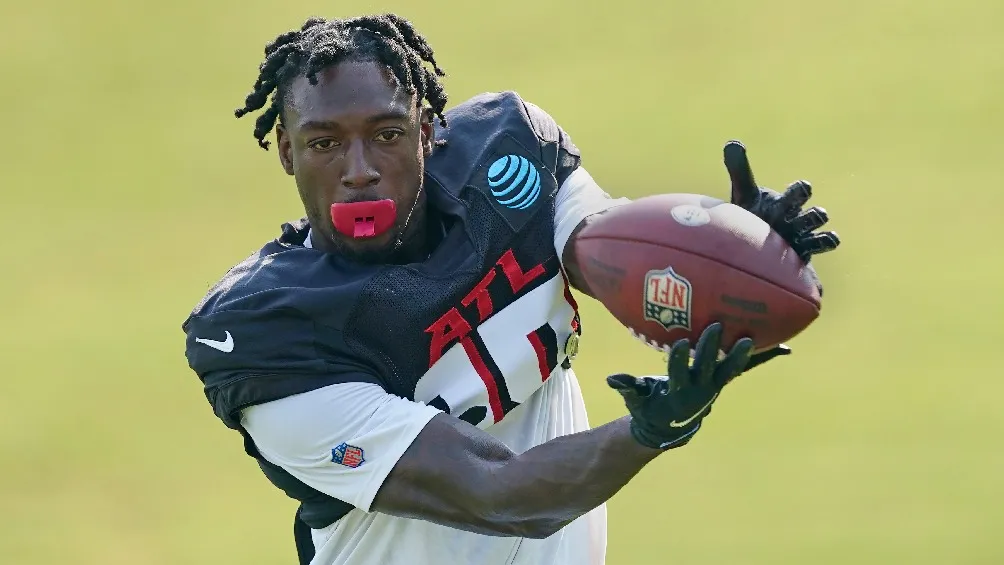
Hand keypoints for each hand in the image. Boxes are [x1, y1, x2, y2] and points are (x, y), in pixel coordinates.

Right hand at [607, 323, 753, 449]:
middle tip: (715, 325)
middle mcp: (699, 391)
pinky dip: (758, 359)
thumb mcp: (636, 402)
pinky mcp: (720, 382)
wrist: (670, 429)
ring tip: (749, 339)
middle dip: (710, 348)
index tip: (679, 342)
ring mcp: (713, 387)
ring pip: (728, 370)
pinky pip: (739, 370)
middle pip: (706, 367)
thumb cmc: (649, 410)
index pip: (678, 375)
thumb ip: (627, 389)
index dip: (678, 360)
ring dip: (739, 355)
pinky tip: (781, 348)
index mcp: (677, 394)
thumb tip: (612, 379)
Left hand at [723, 140, 837, 369]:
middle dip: (816, 215)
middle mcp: (798, 222)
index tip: (801, 189)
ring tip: (829, 240)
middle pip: (815, 216)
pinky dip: (817, 283)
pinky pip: (814, 276)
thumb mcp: (744, 193)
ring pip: (824, 240)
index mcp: (786, 204)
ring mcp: (801, 243)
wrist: (750, 242)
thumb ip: (740, 169)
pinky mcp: (800, 265)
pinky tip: (819, 291)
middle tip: (814, 216)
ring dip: (826, 239)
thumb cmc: (751, 214)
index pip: (799, 192)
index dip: (802, 190)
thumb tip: (732, 143)